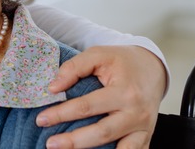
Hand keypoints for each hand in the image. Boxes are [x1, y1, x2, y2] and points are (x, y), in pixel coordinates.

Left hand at [36, 45, 166, 148]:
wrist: (153, 68)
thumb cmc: (122, 61)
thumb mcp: (98, 54)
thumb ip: (74, 67)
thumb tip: (53, 88)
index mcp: (124, 91)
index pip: (87, 107)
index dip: (62, 114)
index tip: (41, 119)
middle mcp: (136, 113)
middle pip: (102, 133)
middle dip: (74, 141)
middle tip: (50, 144)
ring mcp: (143, 128)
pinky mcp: (146, 137)